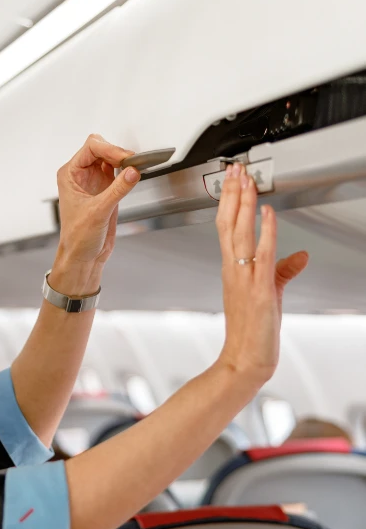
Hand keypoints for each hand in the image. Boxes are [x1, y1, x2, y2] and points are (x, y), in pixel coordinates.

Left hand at [55, 134, 139, 266]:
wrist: (83, 256)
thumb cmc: (77, 238)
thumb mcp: (98, 212)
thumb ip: (117, 190)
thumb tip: (133, 172)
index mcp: (70, 174)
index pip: (91, 147)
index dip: (109, 149)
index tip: (125, 158)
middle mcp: (80, 175)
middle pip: (102, 149)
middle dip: (118, 152)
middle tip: (133, 162)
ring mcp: (94, 181)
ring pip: (112, 158)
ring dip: (125, 160)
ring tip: (137, 167)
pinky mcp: (106, 189)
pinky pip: (120, 172)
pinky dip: (129, 171)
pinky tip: (135, 175)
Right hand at [216, 162, 308, 384]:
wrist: (245, 358)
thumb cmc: (252, 331)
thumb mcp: (270, 294)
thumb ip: (284, 271)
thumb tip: (301, 256)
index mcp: (232, 269)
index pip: (226, 227)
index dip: (229, 202)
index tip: (233, 181)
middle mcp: (233, 269)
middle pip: (227, 223)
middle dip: (232, 194)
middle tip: (234, 170)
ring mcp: (243, 277)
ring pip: (239, 233)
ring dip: (243, 205)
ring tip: (246, 181)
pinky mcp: (257, 289)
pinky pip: (261, 254)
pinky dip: (265, 232)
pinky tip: (268, 214)